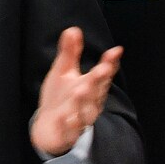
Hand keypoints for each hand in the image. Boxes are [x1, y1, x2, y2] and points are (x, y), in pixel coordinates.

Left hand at [30, 27, 122, 155]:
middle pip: (95, 92)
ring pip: (84, 112)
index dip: (109, 64)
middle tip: (102, 69)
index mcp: (91, 88)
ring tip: (80, 90)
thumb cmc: (60, 98)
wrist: (49, 129)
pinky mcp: (67, 134)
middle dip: (98, 81)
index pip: (102, 75)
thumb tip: (74, 29)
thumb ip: (70, 53)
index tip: (115, 51)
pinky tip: (63, 119)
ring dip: (82, 102)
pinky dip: (66, 126)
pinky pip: (68, 131)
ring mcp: (79, 120)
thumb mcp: (63, 73)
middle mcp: (89, 104)